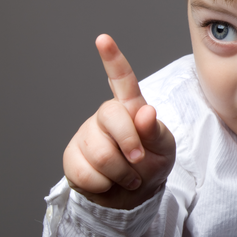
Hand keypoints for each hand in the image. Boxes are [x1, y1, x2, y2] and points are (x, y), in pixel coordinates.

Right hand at [63, 34, 175, 209]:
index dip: (113, 60)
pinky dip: (105, 185)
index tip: (103, 39)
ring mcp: (87, 135)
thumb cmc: (151, 165)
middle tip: (140, 160)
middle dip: (130, 143)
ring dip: (121, 173)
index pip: (122, 80)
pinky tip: (109, 182)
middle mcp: (105, 116)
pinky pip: (86, 172)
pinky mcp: (72, 156)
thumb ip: (156, 132)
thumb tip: (145, 112)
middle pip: (111, 117)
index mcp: (131, 108)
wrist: (132, 197)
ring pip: (100, 152)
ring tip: (128, 176)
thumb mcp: (164, 149)